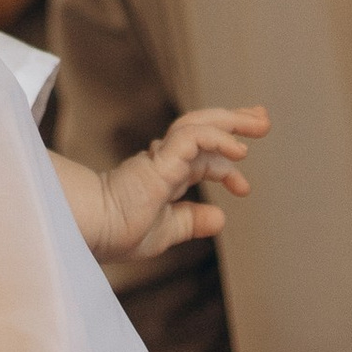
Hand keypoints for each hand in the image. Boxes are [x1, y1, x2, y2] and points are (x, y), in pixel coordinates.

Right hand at [76, 106, 269, 260]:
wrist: (88, 231)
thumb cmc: (117, 232)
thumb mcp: (164, 231)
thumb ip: (189, 221)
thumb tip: (220, 219)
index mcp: (165, 175)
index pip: (202, 157)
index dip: (226, 166)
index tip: (244, 189)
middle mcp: (164, 159)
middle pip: (204, 128)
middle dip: (235, 121)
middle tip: (263, 119)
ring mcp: (161, 157)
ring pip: (199, 124)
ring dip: (232, 121)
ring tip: (260, 122)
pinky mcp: (158, 161)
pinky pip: (192, 139)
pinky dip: (217, 140)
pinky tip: (239, 150)